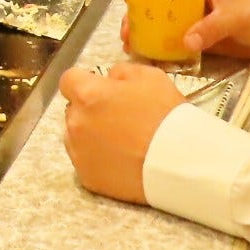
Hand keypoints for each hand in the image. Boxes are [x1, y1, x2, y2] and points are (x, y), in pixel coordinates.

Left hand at [59, 62, 183, 202]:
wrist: (180, 162)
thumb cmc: (164, 114)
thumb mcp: (149, 76)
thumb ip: (120, 72)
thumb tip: (108, 79)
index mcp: (88, 94)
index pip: (69, 80)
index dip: (84, 82)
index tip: (100, 90)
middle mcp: (76, 122)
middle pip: (73, 109)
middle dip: (89, 109)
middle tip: (116, 118)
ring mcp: (79, 152)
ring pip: (76, 136)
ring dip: (89, 134)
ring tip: (118, 142)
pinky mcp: (87, 177)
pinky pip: (85, 161)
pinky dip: (96, 159)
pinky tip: (119, 160)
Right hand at [118, 0, 249, 60]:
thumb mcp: (234, 16)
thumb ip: (211, 28)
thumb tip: (185, 42)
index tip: (127, 0)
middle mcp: (190, 0)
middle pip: (158, 4)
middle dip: (139, 15)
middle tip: (126, 30)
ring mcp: (195, 20)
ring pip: (165, 25)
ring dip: (148, 33)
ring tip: (131, 45)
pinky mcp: (202, 40)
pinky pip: (177, 43)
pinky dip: (163, 48)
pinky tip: (149, 57)